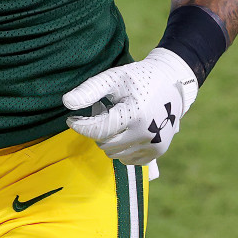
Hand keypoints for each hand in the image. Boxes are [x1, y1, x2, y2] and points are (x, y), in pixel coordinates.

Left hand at [63, 48, 198, 165]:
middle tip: (104, 111)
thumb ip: (90, 90)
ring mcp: (153, 146)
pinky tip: (127, 130)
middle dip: (98, 129)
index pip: (98, 130)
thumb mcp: (113, 78)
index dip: (80, 126)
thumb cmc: (138, 78)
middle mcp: (146, 134)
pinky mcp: (156, 153)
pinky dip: (121, 148)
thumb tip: (66, 102)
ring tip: (117, 119)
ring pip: (114, 154)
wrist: (171, 83)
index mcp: (135, 115)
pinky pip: (127, 160)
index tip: (71, 118)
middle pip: (104, 143)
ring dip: (109, 139)